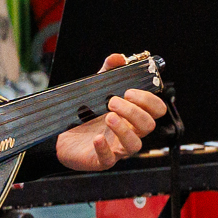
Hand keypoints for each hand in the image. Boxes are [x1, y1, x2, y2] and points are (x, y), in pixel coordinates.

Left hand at [55, 54, 169, 170]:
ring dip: (124, 129)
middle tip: (113, 101)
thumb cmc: (86, 115)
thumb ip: (108, 72)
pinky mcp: (101, 160)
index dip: (149, 101)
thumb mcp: (97, 89)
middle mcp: (130, 132)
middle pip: (148, 125)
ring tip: (108, 116)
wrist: (62, 136)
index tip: (130, 92)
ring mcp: (117, 148)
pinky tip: (97, 138)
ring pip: (134, 144)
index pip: (156, 110)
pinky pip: (109, 159)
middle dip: (134, 112)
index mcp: (133, 116)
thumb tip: (118, 58)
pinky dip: (104, 148)